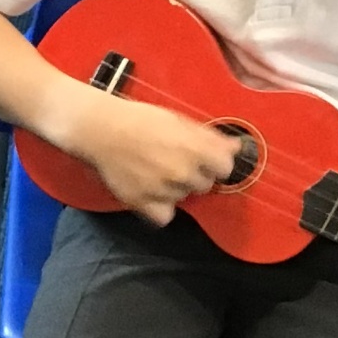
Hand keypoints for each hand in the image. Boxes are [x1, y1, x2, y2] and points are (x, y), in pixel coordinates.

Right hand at [70, 92, 238, 225]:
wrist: (99, 129)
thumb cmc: (139, 119)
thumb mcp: (178, 121)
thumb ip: (210, 137)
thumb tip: (237, 148)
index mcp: (195, 148)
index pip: (226, 167)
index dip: (215, 162)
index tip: (204, 158)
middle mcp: (183, 172)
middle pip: (204, 184)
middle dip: (194, 174)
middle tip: (172, 161)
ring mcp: (163, 190)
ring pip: (184, 198)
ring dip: (176, 189)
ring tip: (156, 172)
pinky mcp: (143, 203)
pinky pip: (164, 217)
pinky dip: (160, 208)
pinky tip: (152, 194)